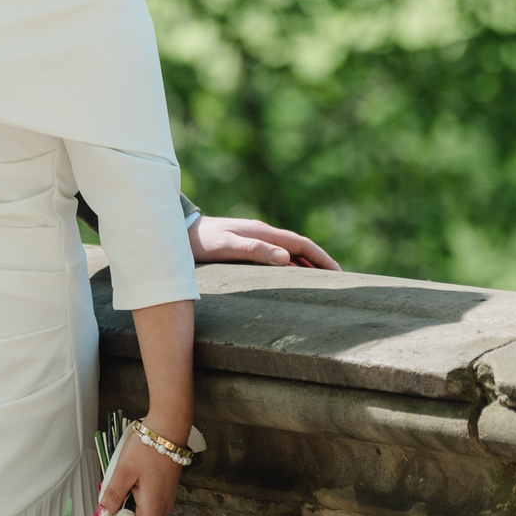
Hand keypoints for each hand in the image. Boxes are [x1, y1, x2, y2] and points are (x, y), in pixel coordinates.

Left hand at [94, 422, 182, 515]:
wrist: (168, 429)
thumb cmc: (148, 447)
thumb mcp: (124, 469)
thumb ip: (113, 494)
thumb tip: (102, 514)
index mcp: (154, 506)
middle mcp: (163, 508)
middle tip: (110, 509)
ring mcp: (165, 500)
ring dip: (130, 512)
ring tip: (119, 495)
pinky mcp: (164, 492)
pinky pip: (150, 506)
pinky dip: (137, 503)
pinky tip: (129, 488)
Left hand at [190, 215, 338, 270]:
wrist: (176, 232)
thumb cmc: (199, 242)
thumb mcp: (224, 246)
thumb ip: (253, 250)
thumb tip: (286, 258)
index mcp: (262, 232)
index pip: (301, 244)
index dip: (322, 258)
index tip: (339, 274)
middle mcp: (262, 233)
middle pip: (299, 247)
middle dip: (320, 262)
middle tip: (339, 281)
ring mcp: (254, 239)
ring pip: (289, 252)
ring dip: (306, 266)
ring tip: (321, 283)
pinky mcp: (245, 246)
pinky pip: (276, 257)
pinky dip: (290, 267)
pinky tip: (290, 279)